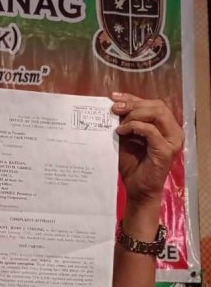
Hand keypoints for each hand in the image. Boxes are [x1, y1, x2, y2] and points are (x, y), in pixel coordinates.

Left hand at [111, 92, 183, 207]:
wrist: (138, 190)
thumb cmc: (133, 166)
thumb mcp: (126, 139)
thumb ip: (125, 124)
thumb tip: (113, 106)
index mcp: (165, 126)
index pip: (152, 104)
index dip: (133, 98)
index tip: (114, 97)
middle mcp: (173, 131)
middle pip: (157, 105)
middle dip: (133, 103)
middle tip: (114, 107)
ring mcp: (172, 140)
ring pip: (157, 114)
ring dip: (135, 113)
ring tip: (118, 120)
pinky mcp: (166, 150)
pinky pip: (151, 130)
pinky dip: (135, 126)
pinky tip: (121, 131)